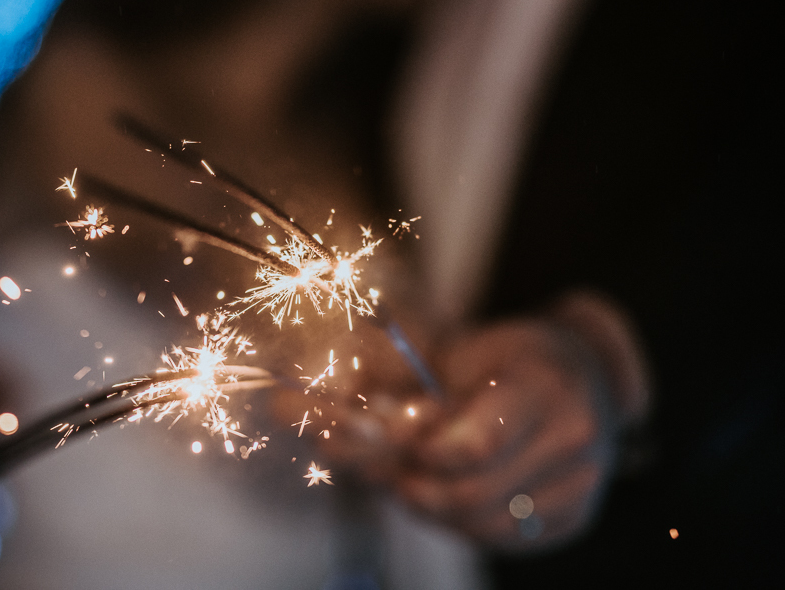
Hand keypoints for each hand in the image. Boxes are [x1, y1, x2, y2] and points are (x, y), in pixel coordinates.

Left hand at [294, 291, 648, 551]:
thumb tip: (306, 417)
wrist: (585, 377)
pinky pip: (502, 540)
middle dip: (416, 487)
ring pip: (483, 525)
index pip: (475, 444)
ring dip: (434, 507)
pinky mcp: (572, 520)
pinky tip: (447, 491)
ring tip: (417, 476)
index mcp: (543, 386)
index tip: (399, 443)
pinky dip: (461, 522)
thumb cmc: (508, 357)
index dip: (422, 455)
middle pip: (472, 494)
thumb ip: (398, 387)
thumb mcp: (457, 351)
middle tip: (390, 470)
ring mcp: (580, 486)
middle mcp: (573, 439)